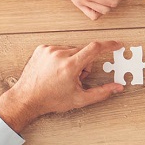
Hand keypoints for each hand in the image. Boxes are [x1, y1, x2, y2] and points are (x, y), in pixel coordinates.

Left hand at [0, 40, 124, 132]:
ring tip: (63, 74)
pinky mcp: (42, 49)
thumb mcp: (79, 99)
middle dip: (84, 63)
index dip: (109, 45)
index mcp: (70, 66)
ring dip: (73, 60)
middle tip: (76, 78)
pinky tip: (55, 69)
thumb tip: (117, 87)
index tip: (117, 45)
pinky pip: (60, 49)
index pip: (95, 48)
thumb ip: (102, 93)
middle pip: (84, 52)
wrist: (26, 99)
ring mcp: (49, 50)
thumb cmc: (51, 100)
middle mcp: (59, 54)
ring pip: (72, 50)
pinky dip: (61, 57)